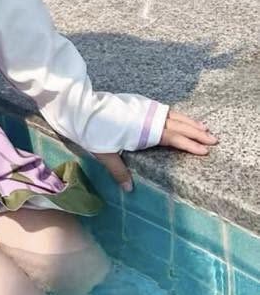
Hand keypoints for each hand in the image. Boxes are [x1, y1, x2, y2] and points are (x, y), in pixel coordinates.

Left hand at [95, 109, 217, 192]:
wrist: (81, 107)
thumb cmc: (92, 131)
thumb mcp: (104, 154)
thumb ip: (118, 170)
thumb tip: (130, 189)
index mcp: (143, 131)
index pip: (172, 138)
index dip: (189, 144)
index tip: (204, 150)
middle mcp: (147, 118)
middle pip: (178, 126)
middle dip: (197, 133)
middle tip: (214, 140)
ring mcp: (145, 109)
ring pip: (174, 116)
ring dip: (190, 122)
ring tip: (205, 128)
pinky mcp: (140, 104)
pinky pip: (165, 110)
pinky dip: (178, 115)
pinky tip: (183, 119)